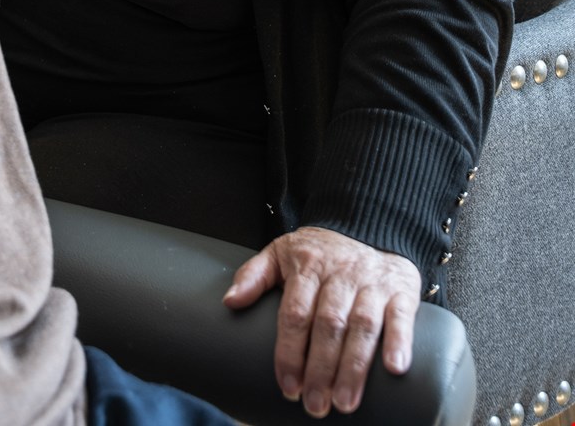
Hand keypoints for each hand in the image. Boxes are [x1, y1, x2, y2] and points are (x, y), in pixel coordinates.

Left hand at [223, 226, 419, 416]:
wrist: (370, 224)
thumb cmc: (319, 251)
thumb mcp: (281, 252)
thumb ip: (255, 275)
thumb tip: (230, 302)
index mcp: (307, 266)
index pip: (295, 312)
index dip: (290, 351)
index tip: (287, 386)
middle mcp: (340, 274)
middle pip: (329, 324)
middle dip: (321, 369)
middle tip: (315, 405)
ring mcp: (372, 282)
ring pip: (362, 325)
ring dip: (354, 367)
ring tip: (344, 402)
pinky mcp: (401, 290)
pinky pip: (401, 315)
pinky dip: (400, 341)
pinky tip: (395, 369)